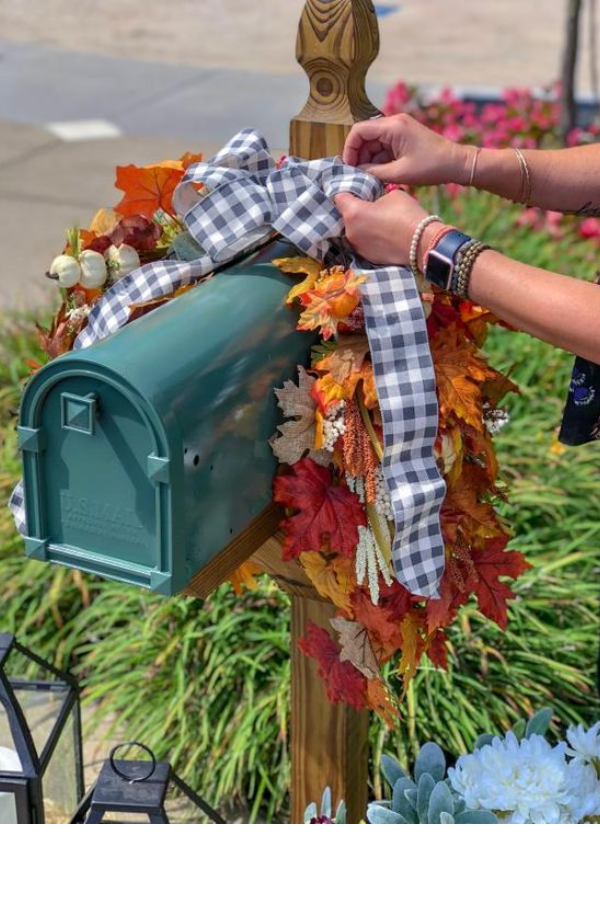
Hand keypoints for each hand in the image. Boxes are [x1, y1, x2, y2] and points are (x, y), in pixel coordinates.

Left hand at [335, 189, 433, 266]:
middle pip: (346, 216)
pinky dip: (369, 237)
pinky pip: (363, 242)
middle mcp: (350, 231)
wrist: (422, 244)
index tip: (355, 190)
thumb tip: (372, 202)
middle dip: (355, 210)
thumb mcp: (391, 195)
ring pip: (354, 230)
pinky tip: (382, 234)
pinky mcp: (366, 256)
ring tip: (378, 221)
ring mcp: (357, 246)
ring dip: (362, 225)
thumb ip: (375, 196)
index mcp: (353, 213)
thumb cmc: (407, 214)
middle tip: (370, 206)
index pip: (339, 197)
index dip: (347, 191)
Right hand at [343, 113, 472, 185]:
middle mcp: (394, 123)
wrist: (455, 163)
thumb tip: (357, 173)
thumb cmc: (431, 167)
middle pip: (365, 136)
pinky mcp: (403, 137)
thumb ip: (374, 172)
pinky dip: (379, 159)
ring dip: (369, 159)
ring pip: (373, 143)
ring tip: (371, 177)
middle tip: (359, 176)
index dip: (350, 149)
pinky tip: (380, 174)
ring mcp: (399, 129)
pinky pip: (383, 146)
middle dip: (359, 156)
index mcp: (393, 126)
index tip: (350, 168)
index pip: (359, 131)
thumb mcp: (399, 173)